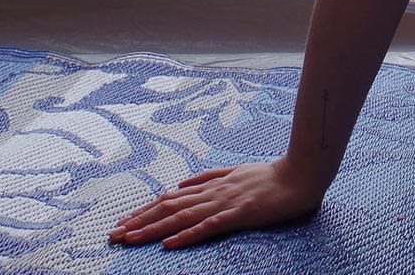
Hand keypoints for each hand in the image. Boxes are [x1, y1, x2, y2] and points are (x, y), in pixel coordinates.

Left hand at [108, 157, 325, 249]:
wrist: (301, 173)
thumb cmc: (271, 175)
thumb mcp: (235, 171)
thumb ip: (208, 177)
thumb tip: (182, 184)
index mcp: (211, 185)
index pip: (170, 199)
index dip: (144, 210)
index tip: (123, 222)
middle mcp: (212, 193)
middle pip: (168, 208)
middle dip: (138, 222)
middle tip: (113, 234)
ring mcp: (225, 202)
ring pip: (182, 217)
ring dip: (153, 229)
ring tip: (130, 239)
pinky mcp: (239, 214)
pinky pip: (209, 227)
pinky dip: (187, 235)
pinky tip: (169, 244)